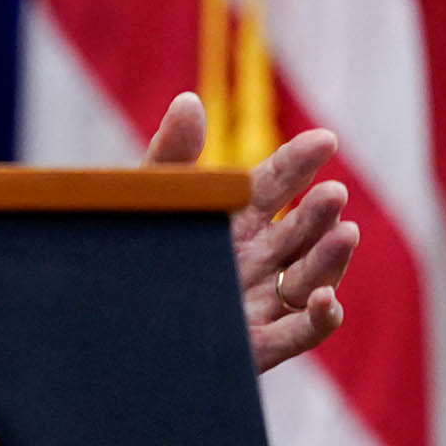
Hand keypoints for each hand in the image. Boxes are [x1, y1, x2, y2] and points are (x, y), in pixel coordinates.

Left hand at [143, 91, 359, 372]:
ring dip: (330, 259)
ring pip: (306, 281)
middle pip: (296, 234)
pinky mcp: (251, 345)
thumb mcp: (152, 201)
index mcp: (232, 220)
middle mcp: (252, 260)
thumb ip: (170, 155)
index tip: (326, 139)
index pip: (272, 187)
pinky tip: (327, 301)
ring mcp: (256, 303)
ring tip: (345, 232)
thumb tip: (190, 100)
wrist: (100, 318)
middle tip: (333, 192)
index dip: (299, 164)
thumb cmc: (130, 251)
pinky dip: (318, 321)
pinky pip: (295, 336)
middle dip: (318, 214)